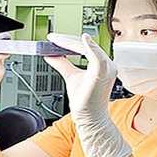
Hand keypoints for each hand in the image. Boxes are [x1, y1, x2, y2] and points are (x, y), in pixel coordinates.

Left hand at [44, 33, 130, 156]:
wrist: (90, 118)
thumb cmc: (85, 101)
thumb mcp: (70, 77)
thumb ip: (62, 64)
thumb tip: (50, 55)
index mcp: (101, 64)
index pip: (84, 47)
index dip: (68, 41)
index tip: (54, 38)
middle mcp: (106, 64)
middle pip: (85, 45)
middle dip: (66, 40)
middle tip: (52, 38)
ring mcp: (107, 68)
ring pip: (87, 48)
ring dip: (70, 42)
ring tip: (56, 40)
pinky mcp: (103, 73)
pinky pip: (97, 56)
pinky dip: (90, 47)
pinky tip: (83, 39)